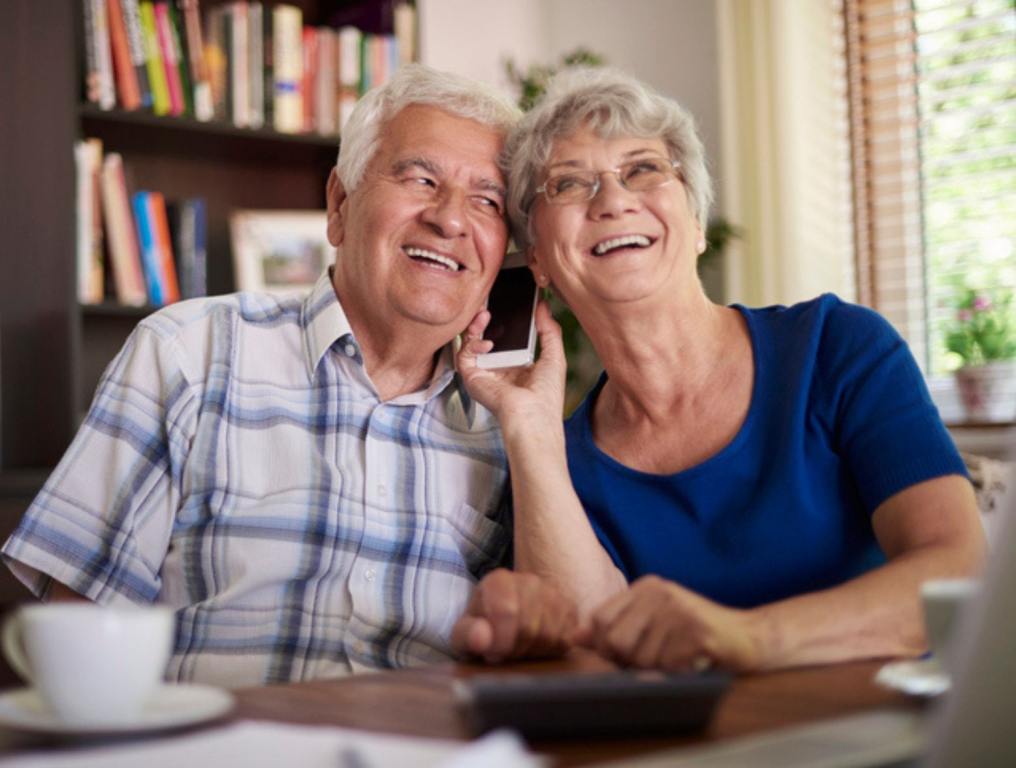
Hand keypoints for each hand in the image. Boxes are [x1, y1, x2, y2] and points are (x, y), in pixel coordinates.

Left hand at [451, 569, 576, 662]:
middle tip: (504, 653)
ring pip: (548, 636)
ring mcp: (553, 593)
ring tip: (518, 648)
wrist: (506, 621)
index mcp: (499, 580)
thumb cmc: (483, 629)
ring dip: (531, 652)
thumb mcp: (464, 633)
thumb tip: (481, 639)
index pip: (506, 612)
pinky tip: (534, 647)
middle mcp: (529, 580)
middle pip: (528, 628)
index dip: (499, 642)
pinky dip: (549, 651)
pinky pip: (565, 640)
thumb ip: (467, 635)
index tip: (491, 654)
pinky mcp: (570, 610)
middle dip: (514, 649)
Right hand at [457, 301, 566, 428]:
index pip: (507, 336)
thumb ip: (549, 329)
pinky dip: (472, 343)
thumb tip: (544, 305)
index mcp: (517, 364)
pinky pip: (464, 354)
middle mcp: (498, 367)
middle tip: (489, 300)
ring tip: (485, 313)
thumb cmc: (546, 395)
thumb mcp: (554, 355)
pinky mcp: (472, 377)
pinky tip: (486, 343)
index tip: (508, 301)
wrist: (533, 415)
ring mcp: (484, 372)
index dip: (506, 318)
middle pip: (487, 335)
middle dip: (486, 316)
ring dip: (475, 325)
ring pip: (471, 341)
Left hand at [574, 576, 763, 671]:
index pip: (600, 619)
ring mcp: (680, 610)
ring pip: (640, 657)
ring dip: (656, 669)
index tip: (622, 655)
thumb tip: (575, 636)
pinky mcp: (698, 631)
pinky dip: (675, 673)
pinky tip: (690, 663)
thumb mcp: (652, 623)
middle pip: (616, 640)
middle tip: (653, 660)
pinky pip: (667, 665)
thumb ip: (615, 627)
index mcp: (646, 587)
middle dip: (628, 661)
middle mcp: (660, 592)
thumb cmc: (693, 634)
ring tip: (675, 659)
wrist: (747, 635)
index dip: (604, 646)